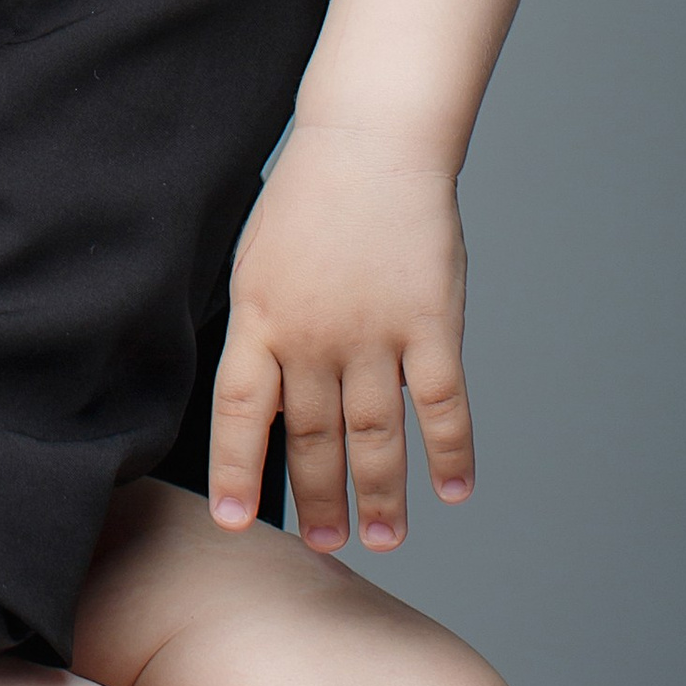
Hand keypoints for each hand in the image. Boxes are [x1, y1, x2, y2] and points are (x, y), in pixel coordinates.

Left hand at [209, 124, 474, 552]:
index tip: (235, 522)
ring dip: (379, 494)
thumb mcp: (257, 262)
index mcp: (260, 316)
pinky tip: (451, 490)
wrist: (369, 141)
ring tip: (383, 538)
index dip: (236, 469)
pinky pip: (441, 404)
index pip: (241, 411)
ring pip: (374, 435)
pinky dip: (449, 452)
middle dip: (316, 498)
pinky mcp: (431, 323)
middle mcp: (313, 333)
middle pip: (313, 435)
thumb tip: (264, 402)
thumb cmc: (309, 201)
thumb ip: (262, 332)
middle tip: (325, 544)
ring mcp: (373, 331)